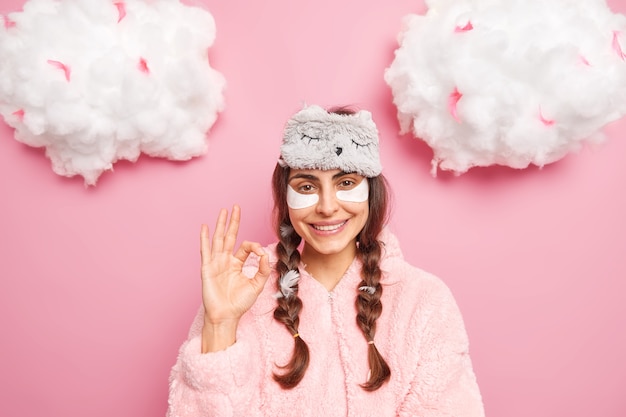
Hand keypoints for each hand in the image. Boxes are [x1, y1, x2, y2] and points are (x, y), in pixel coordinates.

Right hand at [200, 205, 269, 350]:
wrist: (226, 316)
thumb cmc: (239, 304)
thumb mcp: (256, 285)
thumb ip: (263, 270)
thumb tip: (266, 255)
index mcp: (237, 264)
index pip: (245, 247)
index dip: (254, 246)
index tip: (260, 253)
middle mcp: (225, 261)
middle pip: (230, 237)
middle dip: (233, 222)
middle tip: (236, 207)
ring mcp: (216, 263)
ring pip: (219, 239)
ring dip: (221, 225)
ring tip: (223, 211)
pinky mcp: (208, 268)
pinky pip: (206, 251)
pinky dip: (205, 239)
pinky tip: (205, 227)